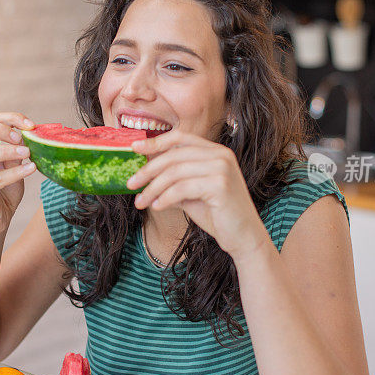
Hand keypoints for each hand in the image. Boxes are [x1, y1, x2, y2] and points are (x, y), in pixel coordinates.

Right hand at [0, 112, 35, 236]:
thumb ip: (17, 151)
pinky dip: (15, 172)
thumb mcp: (14, 165)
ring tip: (27, 153)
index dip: (11, 118)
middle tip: (20, 136)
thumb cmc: (5, 190)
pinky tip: (31, 169)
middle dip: (0, 128)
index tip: (30, 125)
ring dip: (6, 150)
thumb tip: (30, 134)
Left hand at [127, 130, 268, 258]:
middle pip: (173, 156)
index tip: (134, 149)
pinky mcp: (220, 185)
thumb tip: (143, 174)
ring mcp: (222, 168)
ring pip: (174, 173)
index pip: (180, 137)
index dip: (155, 142)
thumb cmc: (217, 214)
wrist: (243, 237)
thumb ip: (173, 180)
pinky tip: (157, 207)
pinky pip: (182, 189)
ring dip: (153, 189)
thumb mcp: (191, 192)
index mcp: (215, 151)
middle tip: (130, 184)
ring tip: (140, 202)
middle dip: (147, 171)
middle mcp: (221, 155)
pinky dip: (165, 198)